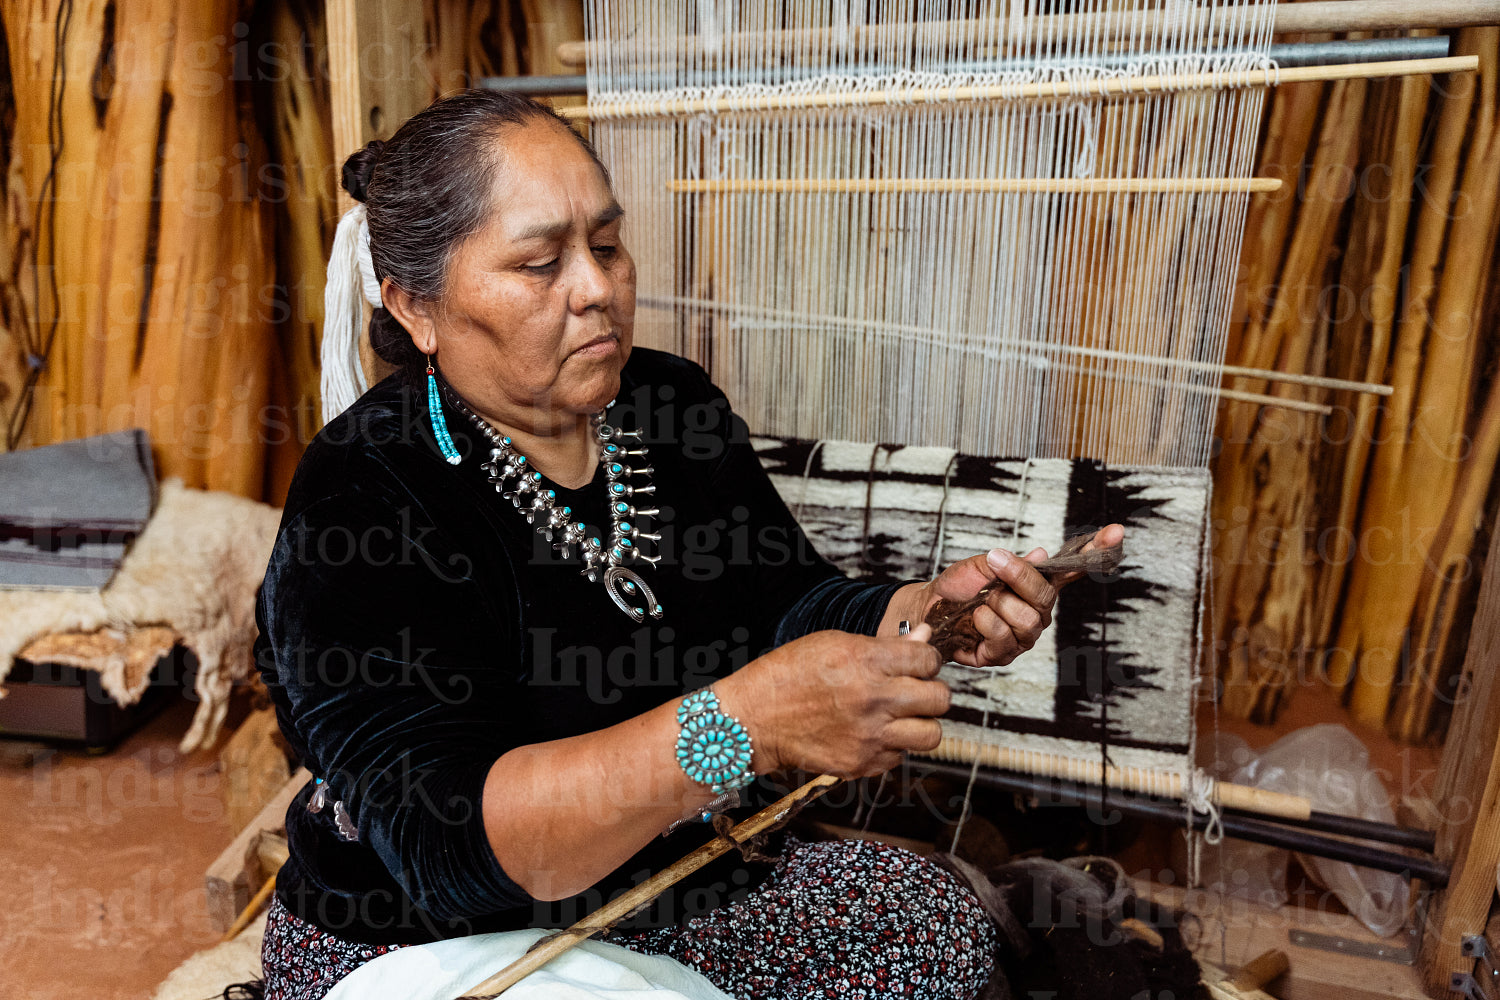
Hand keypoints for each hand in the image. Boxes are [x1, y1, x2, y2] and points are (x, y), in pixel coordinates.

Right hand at [716, 625, 946, 777]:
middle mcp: (873, 700)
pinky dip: (892, 745)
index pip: (929, 660)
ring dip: (920, 723)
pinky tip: (873, 732)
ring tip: (901, 716)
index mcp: (867, 662)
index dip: (925, 660)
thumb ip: (885, 645)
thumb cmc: (790, 674)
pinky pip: (900, 756)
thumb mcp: (835, 643)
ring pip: (931, 734)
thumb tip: (924, 637)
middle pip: (939, 699)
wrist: (755, 719)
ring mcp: (870, 736)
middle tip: (914, 690)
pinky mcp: (862, 763)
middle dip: (931, 692)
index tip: (917, 664)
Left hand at [912, 524, 1125, 666]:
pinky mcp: (1005, 654)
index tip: (1116, 532)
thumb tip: (1040, 555)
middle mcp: (1037, 611)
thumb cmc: (958, 586)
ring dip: (997, 604)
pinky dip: (985, 623)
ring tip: (980, 601)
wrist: (928, 609)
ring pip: (1027, 620)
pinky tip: (974, 619)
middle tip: (995, 563)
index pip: (1072, 569)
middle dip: (1018, 577)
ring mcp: (1024, 635)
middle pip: (1046, 596)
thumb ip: (1009, 562)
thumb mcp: (981, 564)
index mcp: (1036, 585)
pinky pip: (1005, 638)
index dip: (1097, 550)